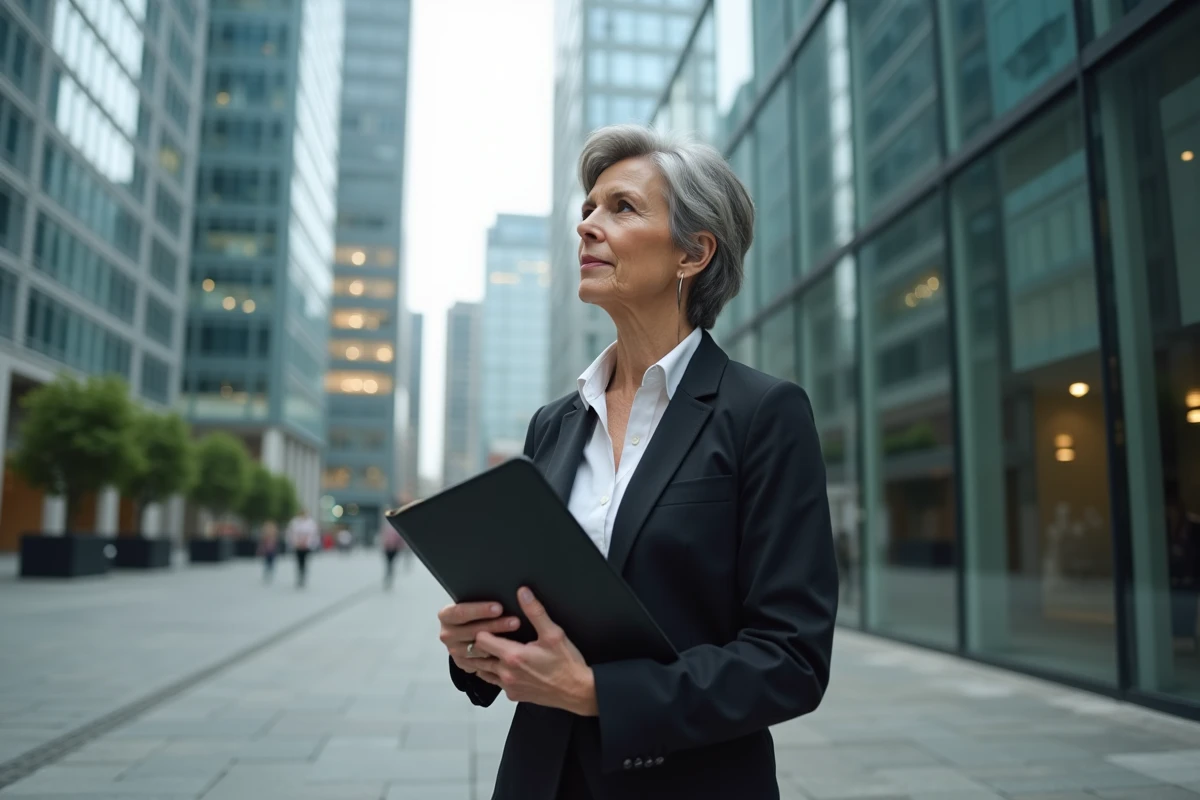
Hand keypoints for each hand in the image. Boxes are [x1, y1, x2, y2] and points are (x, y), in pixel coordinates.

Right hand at [437, 601, 520, 674]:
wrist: (464, 632)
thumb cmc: (474, 612)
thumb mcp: (473, 602)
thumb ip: (482, 597)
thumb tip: (511, 592)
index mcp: (446, 615)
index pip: (460, 612)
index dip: (480, 610)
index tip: (499, 607)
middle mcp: (447, 634)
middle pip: (472, 631)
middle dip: (495, 626)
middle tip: (515, 621)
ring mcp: (454, 650)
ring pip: (478, 648)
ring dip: (498, 642)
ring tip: (518, 636)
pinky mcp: (463, 663)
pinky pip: (480, 663)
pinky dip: (495, 657)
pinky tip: (510, 652)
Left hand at [471, 587, 596, 716]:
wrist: (576, 692)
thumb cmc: (566, 663)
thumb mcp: (553, 633)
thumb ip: (535, 612)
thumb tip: (523, 593)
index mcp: (513, 656)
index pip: (481, 640)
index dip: (483, 630)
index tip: (489, 624)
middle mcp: (506, 673)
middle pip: (478, 657)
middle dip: (480, 645)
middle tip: (487, 635)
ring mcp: (509, 686)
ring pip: (483, 672)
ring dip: (485, 661)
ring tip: (491, 650)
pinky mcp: (514, 695)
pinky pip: (495, 683)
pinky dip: (494, 674)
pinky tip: (504, 666)